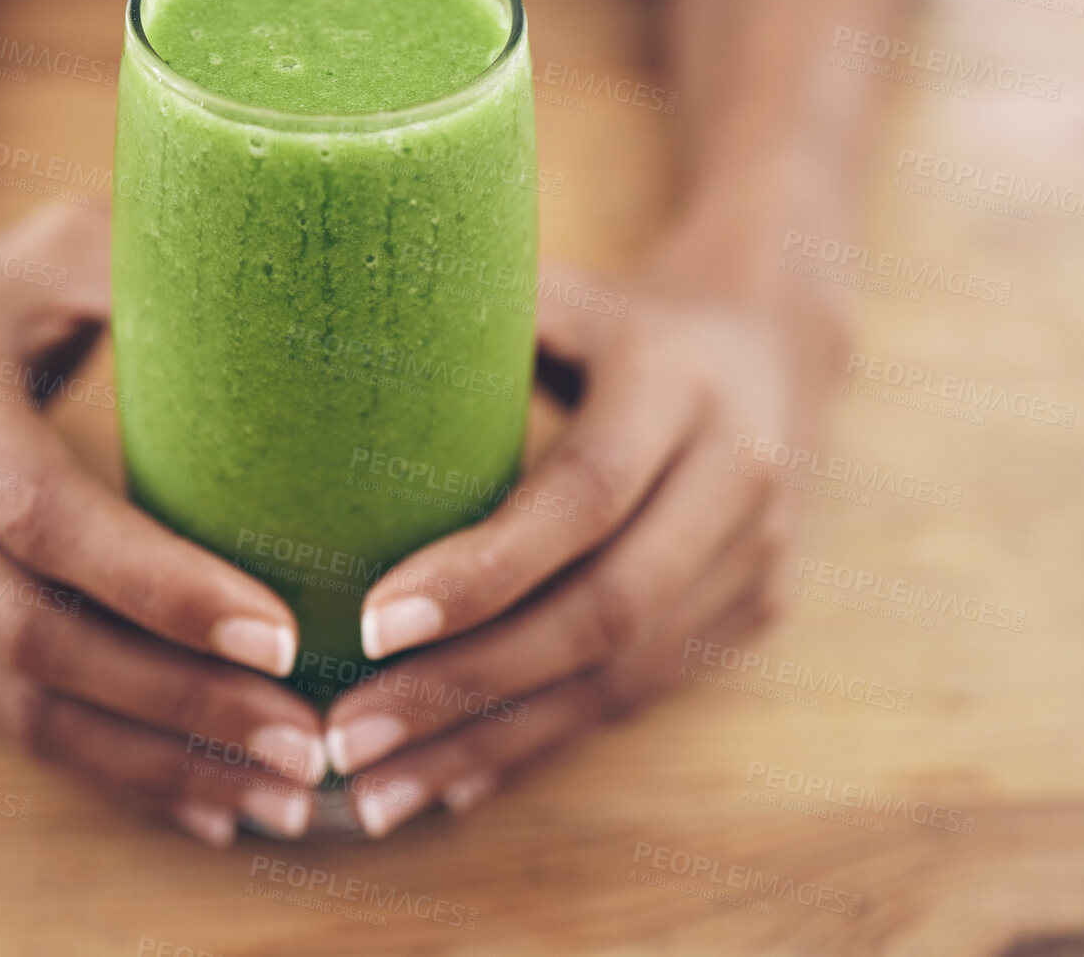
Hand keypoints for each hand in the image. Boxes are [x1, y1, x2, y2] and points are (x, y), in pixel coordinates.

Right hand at [0, 203, 326, 845]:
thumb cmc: (11, 282)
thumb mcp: (74, 241)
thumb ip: (168, 264)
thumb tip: (316, 285)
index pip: (42, 514)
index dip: (156, 584)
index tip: (279, 633)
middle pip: (30, 633)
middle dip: (175, 699)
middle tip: (306, 740)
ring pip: (19, 704)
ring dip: (153, 761)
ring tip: (280, 793)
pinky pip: (11, 725)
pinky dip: (112, 772)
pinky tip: (209, 802)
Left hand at [321, 259, 848, 835]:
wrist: (774, 349)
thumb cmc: (618, 319)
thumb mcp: (558, 293)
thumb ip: (460, 316)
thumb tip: (309, 347)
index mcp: (679, 386)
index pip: (585, 494)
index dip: (485, 569)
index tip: (372, 624)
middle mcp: (735, 478)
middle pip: (603, 610)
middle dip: (467, 685)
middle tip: (348, 736)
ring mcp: (756, 556)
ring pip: (620, 678)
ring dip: (491, 743)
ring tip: (377, 791)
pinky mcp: (754, 611)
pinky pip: (638, 697)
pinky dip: (539, 743)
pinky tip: (452, 780)